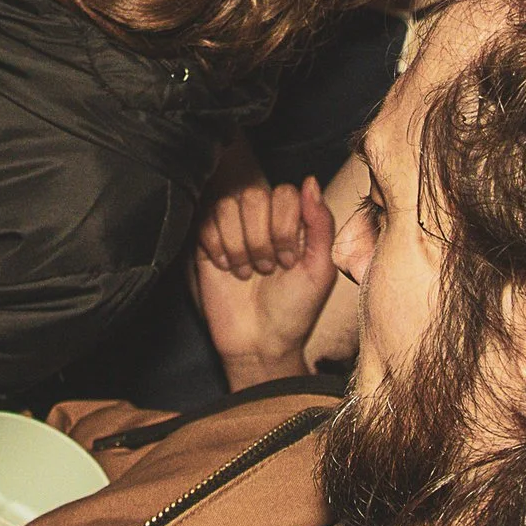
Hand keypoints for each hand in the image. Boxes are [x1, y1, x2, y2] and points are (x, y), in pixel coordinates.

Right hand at [191, 177, 337, 389]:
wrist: (260, 344)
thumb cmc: (295, 310)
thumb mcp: (320, 269)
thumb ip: (321, 223)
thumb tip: (310, 181)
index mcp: (292, 221)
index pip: (283, 192)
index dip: (284, 226)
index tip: (289, 261)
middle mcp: (262, 220)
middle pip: (253, 195)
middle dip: (260, 238)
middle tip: (267, 269)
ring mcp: (233, 230)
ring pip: (227, 207)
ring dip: (239, 245)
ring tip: (247, 272)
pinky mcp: (207, 244)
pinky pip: (204, 223)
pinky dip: (217, 248)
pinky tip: (227, 269)